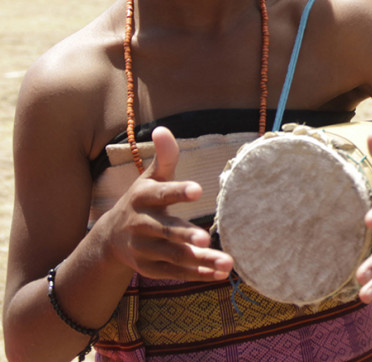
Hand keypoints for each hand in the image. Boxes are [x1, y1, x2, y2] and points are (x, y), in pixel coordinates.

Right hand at [102, 126, 232, 280]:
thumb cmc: (142, 200)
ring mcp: (144, 250)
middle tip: (206, 238)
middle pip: (166, 231)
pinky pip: (175, 273)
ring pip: (174, 257)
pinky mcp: (150, 268)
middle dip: (185, 236)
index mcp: (143, 198)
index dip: (179, 191)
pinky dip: (197, 275)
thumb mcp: (151, 177)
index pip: (162, 194)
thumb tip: (162, 129)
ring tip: (228, 263)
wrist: (111, 238)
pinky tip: (220, 274)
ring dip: (200, 260)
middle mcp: (141, 225)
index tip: (199, 189)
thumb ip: (164, 157)